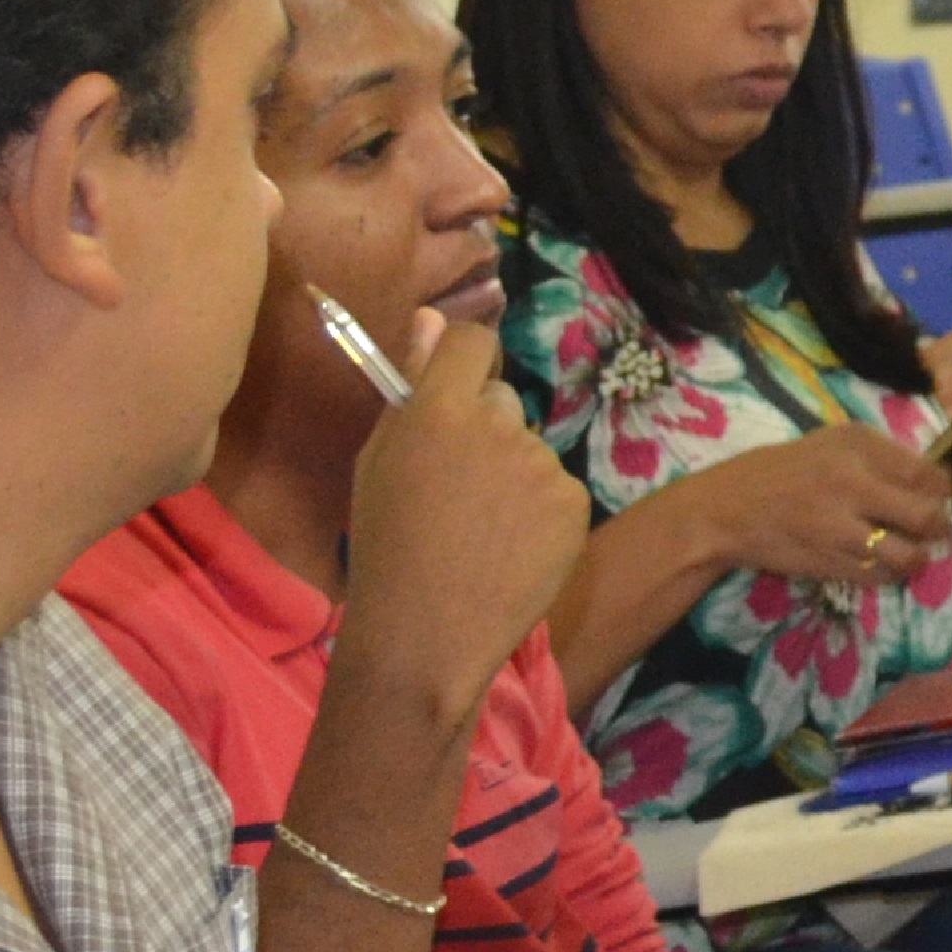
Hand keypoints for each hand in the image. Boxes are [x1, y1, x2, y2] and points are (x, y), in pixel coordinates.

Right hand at [340, 308, 597, 716]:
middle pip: (500, 400)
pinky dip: (540, 514)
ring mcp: (540, 464)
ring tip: (481, 533)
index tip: (457, 388)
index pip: (473, 341)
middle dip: (484, 432)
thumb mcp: (378, 462)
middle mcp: (496, 425)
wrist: (426, 634)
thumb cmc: (385, 548)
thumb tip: (431, 317)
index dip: (465, 360)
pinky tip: (510, 551)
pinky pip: (556, 491)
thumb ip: (409, 385)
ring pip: (528, 451)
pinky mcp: (574, 501)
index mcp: (437, 410)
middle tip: (458, 492)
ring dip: (512, 478)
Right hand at [668, 423, 951, 590]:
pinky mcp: (829, 562)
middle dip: (939, 528)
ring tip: (912, 553)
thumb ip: (881, 458)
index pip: (928, 472)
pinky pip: (881, 577)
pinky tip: (883, 564)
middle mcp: (853, 481)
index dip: (943, 491)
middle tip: (935, 530)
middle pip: (927, 515)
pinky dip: (890, 574)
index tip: (939, 497)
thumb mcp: (832, 444)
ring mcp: (841, 525)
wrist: (725, 510)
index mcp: (858, 444)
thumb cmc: (783, 471)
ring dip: (919, 558)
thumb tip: (934, 483)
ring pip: (909, 554)